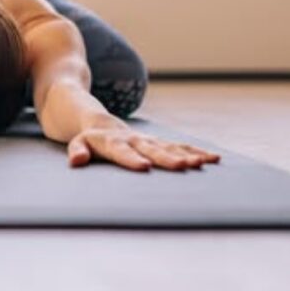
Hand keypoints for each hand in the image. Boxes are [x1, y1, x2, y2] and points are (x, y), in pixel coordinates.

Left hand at [67, 124, 220, 171]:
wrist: (101, 123)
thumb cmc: (89, 140)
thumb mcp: (77, 144)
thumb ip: (78, 151)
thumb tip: (76, 161)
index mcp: (114, 143)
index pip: (123, 152)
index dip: (132, 159)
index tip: (144, 167)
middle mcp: (136, 140)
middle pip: (153, 150)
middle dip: (169, 158)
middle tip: (184, 166)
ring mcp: (150, 141)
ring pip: (171, 147)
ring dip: (188, 155)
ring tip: (204, 163)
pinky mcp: (160, 143)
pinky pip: (180, 147)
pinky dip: (196, 152)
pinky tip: (213, 158)